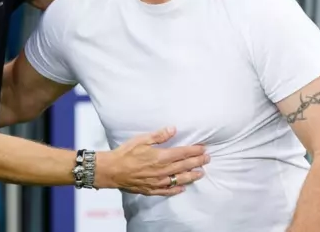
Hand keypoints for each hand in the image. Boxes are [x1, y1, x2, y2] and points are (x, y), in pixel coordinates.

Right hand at [94, 127, 209, 195]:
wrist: (112, 170)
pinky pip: (168, 191)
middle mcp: (163, 170)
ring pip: (179, 179)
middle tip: (208, 159)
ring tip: (201, 173)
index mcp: (161, 156)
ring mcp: (158, 182)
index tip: (203, 148)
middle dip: (197, 162)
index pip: (183, 153)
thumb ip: (159, 136)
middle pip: (184, 166)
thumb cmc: (125, 153)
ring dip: (191, 176)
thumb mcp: (141, 139)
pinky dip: (177, 189)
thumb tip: (173, 129)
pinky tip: (182, 188)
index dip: (194, 151)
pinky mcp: (151, 189)